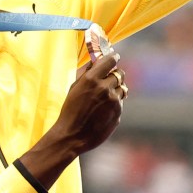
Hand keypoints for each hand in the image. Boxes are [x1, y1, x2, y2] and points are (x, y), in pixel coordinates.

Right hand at [17, 53, 124, 188]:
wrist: (72, 135)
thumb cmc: (70, 111)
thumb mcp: (74, 88)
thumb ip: (87, 75)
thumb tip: (95, 63)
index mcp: (92, 79)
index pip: (110, 61)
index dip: (113, 58)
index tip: (114, 57)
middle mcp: (105, 88)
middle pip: (119, 74)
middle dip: (115, 74)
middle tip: (109, 78)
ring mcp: (114, 101)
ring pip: (122, 88)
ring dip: (116, 89)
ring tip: (105, 96)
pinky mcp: (118, 113)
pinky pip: (120, 102)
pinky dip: (115, 102)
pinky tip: (103, 109)